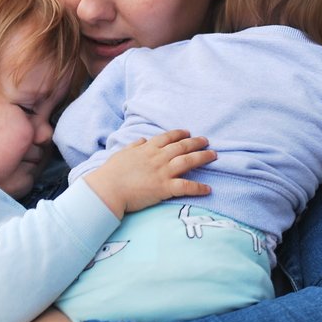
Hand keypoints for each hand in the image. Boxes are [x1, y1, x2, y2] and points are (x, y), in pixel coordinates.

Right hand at [86, 129, 213, 217]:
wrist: (108, 188)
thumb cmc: (111, 172)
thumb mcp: (121, 153)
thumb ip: (134, 146)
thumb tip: (142, 139)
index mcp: (147, 148)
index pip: (167, 137)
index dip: (179, 134)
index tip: (187, 132)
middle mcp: (158, 157)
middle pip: (182, 146)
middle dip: (196, 142)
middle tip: (206, 141)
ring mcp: (163, 172)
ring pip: (188, 161)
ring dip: (202, 157)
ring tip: (213, 155)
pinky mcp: (165, 187)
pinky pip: (186, 186)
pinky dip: (199, 188)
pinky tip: (208, 189)